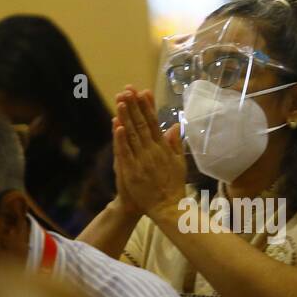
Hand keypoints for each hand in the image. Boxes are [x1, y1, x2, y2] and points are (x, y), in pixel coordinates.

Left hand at [114, 86, 186, 220]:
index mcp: (163, 148)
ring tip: (121, 100)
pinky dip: (121, 138)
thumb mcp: (179, 162)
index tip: (143, 92)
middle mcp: (153, 151)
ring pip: (132, 134)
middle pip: (142, 124)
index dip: (148, 106)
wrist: (167, 207)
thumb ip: (176, 144)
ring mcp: (142, 160)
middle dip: (134, 106)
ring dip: (126, 116)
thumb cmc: (173, 186)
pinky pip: (125, 151)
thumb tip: (176, 126)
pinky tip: (117, 125)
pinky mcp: (132, 170)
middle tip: (128, 89)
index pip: (154, 122)